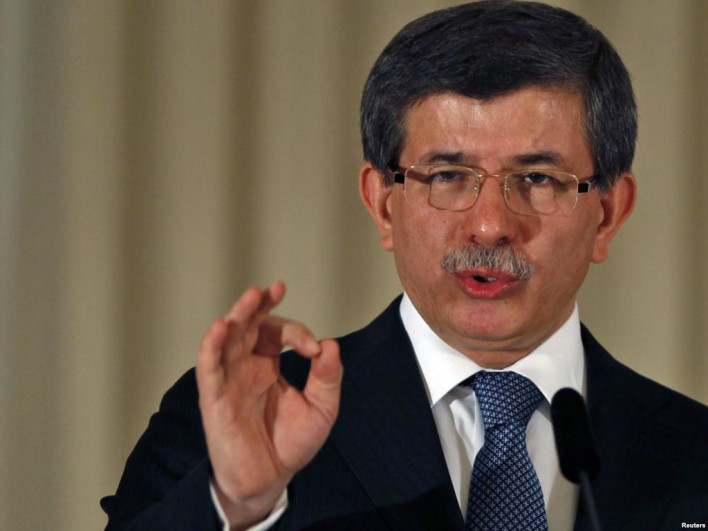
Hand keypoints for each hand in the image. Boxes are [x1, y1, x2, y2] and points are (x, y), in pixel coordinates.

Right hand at [196, 281, 341, 528]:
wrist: (270, 478)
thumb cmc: (291, 442)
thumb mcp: (322, 408)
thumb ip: (328, 378)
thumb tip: (331, 345)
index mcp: (268, 363)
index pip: (277, 332)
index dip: (297, 332)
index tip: (314, 349)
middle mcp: (245, 365)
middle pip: (247, 325)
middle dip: (258, 305)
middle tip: (272, 290)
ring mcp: (228, 379)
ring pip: (227, 338)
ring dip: (238, 315)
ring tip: (252, 296)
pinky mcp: (214, 398)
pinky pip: (208, 367)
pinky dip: (211, 345)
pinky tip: (220, 327)